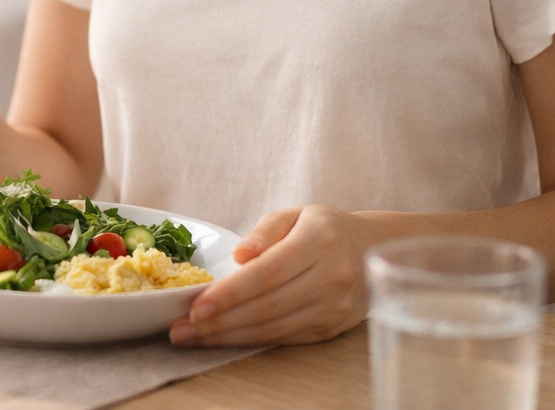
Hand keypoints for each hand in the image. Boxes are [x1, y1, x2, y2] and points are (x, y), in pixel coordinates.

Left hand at [169, 204, 376, 345]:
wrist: (372, 250)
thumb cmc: (323, 228)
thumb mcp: (295, 213)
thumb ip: (265, 231)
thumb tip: (239, 255)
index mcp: (318, 241)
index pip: (267, 273)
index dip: (230, 293)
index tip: (196, 305)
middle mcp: (330, 277)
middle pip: (268, 306)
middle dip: (221, 321)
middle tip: (182, 329)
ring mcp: (333, 307)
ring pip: (274, 329)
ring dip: (229, 336)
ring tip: (193, 337)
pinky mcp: (330, 328)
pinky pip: (286, 338)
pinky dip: (251, 341)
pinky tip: (224, 339)